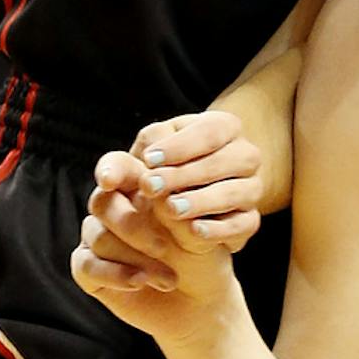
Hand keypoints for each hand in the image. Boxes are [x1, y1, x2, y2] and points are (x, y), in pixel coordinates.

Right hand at [70, 148, 240, 342]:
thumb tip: (161, 196)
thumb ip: (180, 214)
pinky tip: (140, 281)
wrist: (202, 304)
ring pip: (98, 237)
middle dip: (131, 225)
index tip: (110, 180)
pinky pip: (86, 265)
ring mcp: (99, 239)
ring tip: (170, 279)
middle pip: (102, 203)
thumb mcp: (201, 235)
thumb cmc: (204, 260)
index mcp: (141, 189)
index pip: (117, 167)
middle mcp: (114, 210)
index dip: (110, 170)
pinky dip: (114, 274)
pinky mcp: (91, 270)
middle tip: (163, 247)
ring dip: (135, 258)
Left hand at [128, 111, 264, 253]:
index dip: (181, 146)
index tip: (149, 160)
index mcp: (223, 127)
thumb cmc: (156, 174)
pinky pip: (246, 224)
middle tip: (153, 187)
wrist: (173, 207)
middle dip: (189, 173)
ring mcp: (252, 188)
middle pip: (232, 159)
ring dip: (205, 200)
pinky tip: (194, 231)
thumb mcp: (135, 163)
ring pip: (241, 191)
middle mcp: (245, 155)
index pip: (211, 131)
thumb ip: (117, 165)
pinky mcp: (250, 220)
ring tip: (172, 209)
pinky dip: (221, 228)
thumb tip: (106, 179)